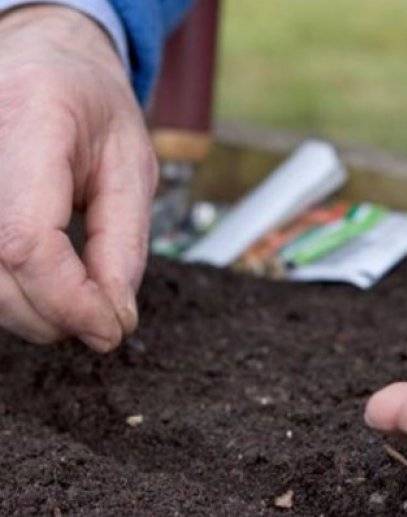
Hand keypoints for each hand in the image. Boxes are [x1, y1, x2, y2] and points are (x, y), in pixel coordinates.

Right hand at [0, 6, 155, 350]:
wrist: (47, 65)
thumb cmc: (94, 109)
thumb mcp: (132, 169)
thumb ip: (123, 246)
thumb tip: (112, 320)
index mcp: (30, 123)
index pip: (26, 240)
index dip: (68, 300)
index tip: (112, 329)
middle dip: (55, 315)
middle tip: (106, 322)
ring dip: (31, 311)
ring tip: (82, 302)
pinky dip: (11, 292)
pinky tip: (47, 287)